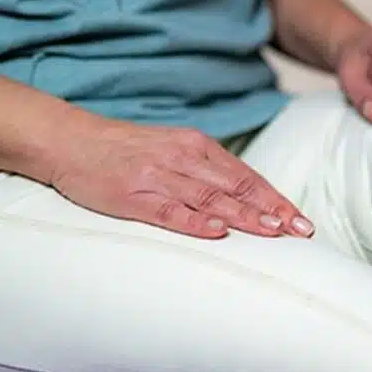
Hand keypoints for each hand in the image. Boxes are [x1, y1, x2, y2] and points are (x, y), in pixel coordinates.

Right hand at [50, 119, 313, 239]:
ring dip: (244, 215)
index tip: (301, 221)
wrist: (70, 140)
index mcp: (198, 147)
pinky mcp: (132, 195)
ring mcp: (158, 176)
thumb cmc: (128, 150)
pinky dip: (195, 221)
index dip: (276, 199)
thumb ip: (208, 171)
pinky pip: (168, 210)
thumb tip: (248, 197)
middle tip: (299, 230)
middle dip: (272, 209)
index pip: (247, 177)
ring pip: (211, 198)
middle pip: (237, 187)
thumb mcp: (175, 150)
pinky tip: (217, 231)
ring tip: (272, 231)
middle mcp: (184, 159)